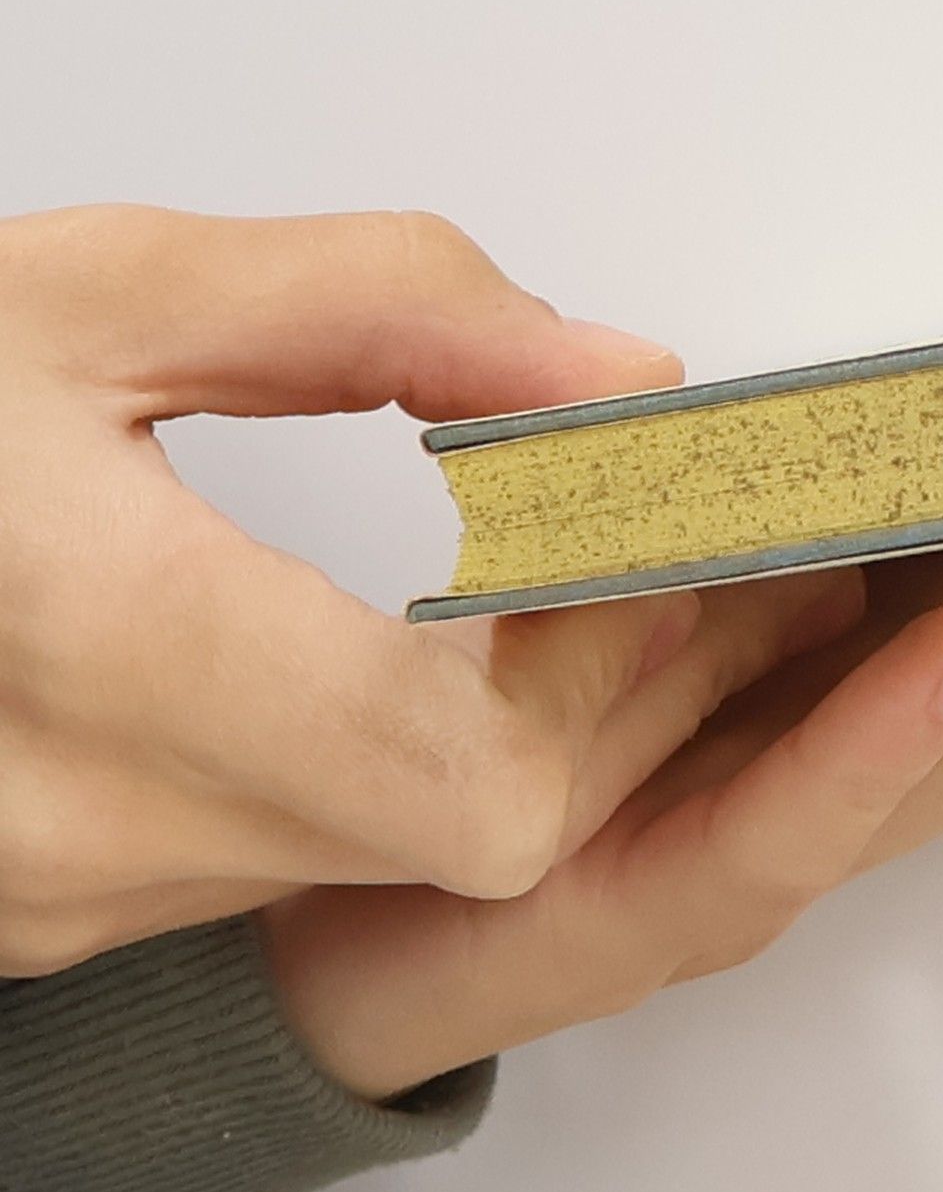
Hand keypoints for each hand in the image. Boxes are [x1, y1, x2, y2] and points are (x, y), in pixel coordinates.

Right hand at [0, 203, 791, 973]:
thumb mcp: (103, 289)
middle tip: (628, 542)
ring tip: (550, 576)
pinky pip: (303, 858)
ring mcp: (60, 893)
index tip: (634, 533)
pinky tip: (416, 650)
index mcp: (83, 653)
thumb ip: (389, 308)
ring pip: (395, 855)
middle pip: (470, 831)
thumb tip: (616, 383)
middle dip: (592, 684)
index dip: (601, 661)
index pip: (470, 778)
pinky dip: (400, 759)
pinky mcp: (57, 903)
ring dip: (507, 720)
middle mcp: (68, 829)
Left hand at [262, 432, 942, 1101]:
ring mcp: (818, 819)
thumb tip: (934, 362)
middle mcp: (914, 733)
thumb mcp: (700, 541)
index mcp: (929, 636)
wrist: (389, 903)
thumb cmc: (558, 721)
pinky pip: (799, 813)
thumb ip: (823, 472)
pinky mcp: (680, 893)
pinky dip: (895, 733)